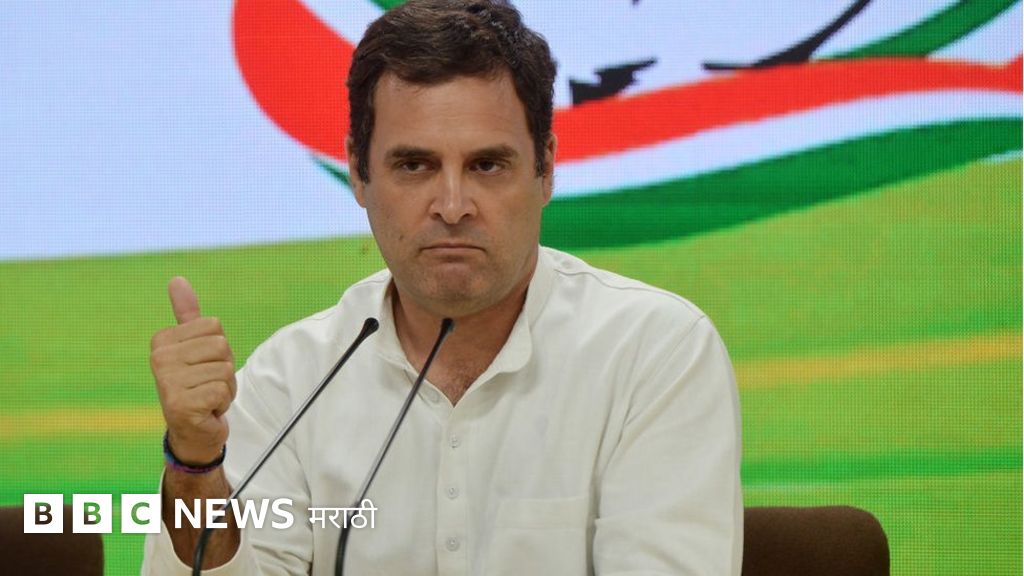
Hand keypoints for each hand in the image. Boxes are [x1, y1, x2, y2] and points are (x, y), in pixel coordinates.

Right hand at [150, 277, 235, 464]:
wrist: (193, 431)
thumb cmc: (197, 385)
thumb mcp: (193, 346)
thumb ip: (186, 314)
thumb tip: (177, 279)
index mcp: (162, 341)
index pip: (214, 326)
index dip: (220, 348)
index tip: (204, 365)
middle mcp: (159, 359)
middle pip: (221, 346)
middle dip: (224, 367)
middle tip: (207, 384)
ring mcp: (168, 382)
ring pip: (224, 369)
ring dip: (225, 387)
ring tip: (207, 397)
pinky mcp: (181, 404)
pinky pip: (222, 390)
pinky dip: (222, 402)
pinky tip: (207, 410)